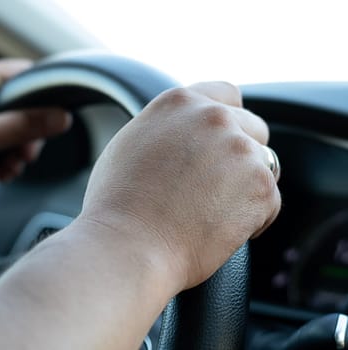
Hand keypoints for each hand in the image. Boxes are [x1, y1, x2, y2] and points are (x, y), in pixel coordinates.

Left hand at [0, 59, 70, 201]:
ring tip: (8, 169)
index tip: (51, 121)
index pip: (22, 75)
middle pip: (16, 104)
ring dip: (13, 148)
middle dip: (26, 134)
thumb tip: (61, 118)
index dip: (42, 97)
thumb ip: (25, 126)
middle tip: (25, 156)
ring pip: (5, 123)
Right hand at [79, 82, 280, 290]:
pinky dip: (253, 217)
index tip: (224, 141)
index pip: (226, 94)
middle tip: (217, 185)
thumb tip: (183, 135)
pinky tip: (219, 229)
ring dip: (247, 185)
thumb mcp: (131, 143)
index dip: (229, 119)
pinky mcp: (260, 185)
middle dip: (241, 154)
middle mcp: (213, 117)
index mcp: (179, 102)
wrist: (127, 244)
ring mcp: (240, 149)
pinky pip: (270, 200)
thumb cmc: (117, 204)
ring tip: (212, 212)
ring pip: (265, 164)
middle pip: (253, 128)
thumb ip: (166, 128)